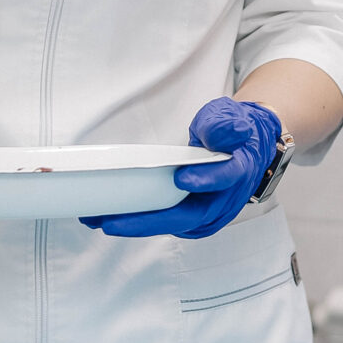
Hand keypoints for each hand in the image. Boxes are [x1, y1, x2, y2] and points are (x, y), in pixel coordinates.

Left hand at [86, 96, 282, 240]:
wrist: (244, 147)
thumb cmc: (232, 133)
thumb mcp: (229, 116)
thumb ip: (223, 125)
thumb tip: (220, 133)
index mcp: (237, 171)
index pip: (224, 178)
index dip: (204, 180)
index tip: (181, 179)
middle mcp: (223, 200)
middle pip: (187, 217)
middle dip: (148, 221)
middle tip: (111, 222)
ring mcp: (207, 214)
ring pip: (171, 224)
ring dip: (135, 225)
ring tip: (98, 220)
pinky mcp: (191, 219)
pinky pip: (164, 223)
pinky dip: (138, 222)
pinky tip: (109, 217)